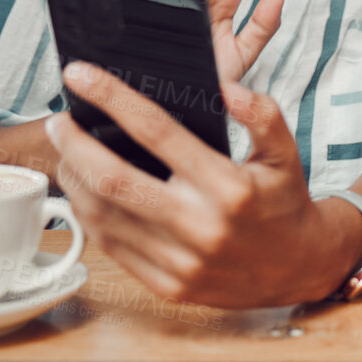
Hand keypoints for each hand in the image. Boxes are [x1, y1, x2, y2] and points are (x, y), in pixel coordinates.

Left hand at [46, 61, 361, 306]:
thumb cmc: (285, 202)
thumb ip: (261, 114)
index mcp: (228, 187)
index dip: (113, 98)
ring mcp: (181, 261)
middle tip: (60, 120)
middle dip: (75, 144)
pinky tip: (86, 193)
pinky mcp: (168, 286)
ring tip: (67, 153)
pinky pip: (114, 249)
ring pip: (104, 217)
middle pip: (113, 180)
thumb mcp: (286, 151)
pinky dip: (90, 217)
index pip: (157, 131)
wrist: (301, 267)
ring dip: (75, 181)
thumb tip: (225, 88)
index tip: (83, 75)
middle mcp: (201, 226)